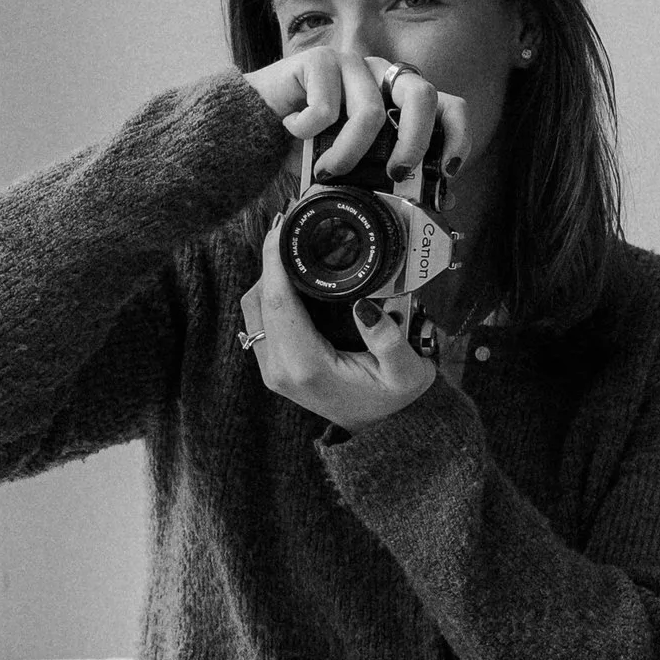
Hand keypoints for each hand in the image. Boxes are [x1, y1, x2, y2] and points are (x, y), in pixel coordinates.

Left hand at [238, 218, 443, 425]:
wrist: (382, 431)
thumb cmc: (394, 402)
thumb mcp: (407, 373)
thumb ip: (390, 340)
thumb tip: (365, 307)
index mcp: (307, 367)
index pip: (277, 300)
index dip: (275, 259)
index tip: (282, 228)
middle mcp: (281, 369)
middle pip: (259, 298)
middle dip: (271, 260)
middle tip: (291, 228)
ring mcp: (273, 370)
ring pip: (253, 307)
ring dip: (268, 276)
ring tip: (291, 247)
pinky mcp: (273, 366)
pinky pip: (259, 320)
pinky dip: (269, 292)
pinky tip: (289, 276)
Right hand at [245, 46, 470, 191]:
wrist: (253, 128)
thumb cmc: (310, 148)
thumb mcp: (358, 169)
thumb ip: (394, 176)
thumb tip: (443, 200)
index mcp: (399, 99)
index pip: (448, 105)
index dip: (458, 135)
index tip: (448, 171)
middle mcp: (382, 76)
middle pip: (422, 95)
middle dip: (413, 140)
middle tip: (395, 172)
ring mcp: (351, 64)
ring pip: (369, 111)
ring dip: (347, 153)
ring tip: (328, 170)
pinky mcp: (318, 60)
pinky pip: (326, 107)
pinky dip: (307, 131)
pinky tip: (294, 130)